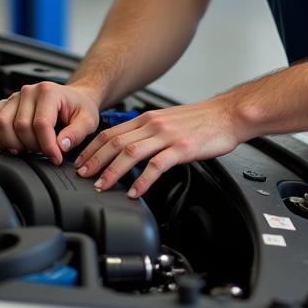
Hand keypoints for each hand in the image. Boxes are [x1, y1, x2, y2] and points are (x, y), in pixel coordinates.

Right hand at [0, 81, 100, 164]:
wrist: (74, 98)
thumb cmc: (79, 108)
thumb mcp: (88, 120)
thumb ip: (76, 133)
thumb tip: (60, 146)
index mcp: (48, 91)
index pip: (41, 124)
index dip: (47, 146)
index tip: (56, 158)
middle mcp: (28, 91)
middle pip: (20, 126)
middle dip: (32, 146)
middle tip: (44, 152)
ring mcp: (14, 97)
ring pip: (1, 124)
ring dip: (13, 143)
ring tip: (28, 148)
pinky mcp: (5, 105)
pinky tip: (11, 144)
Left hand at [74, 98, 240, 197]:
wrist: (227, 115)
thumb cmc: (200, 120)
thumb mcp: (167, 121)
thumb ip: (147, 133)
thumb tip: (128, 149)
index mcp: (148, 118)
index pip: (111, 132)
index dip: (92, 148)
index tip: (81, 162)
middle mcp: (153, 125)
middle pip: (115, 142)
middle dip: (95, 160)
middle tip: (83, 176)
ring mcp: (167, 136)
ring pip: (131, 152)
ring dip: (113, 171)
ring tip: (102, 186)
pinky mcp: (182, 148)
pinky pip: (157, 165)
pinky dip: (143, 180)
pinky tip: (136, 192)